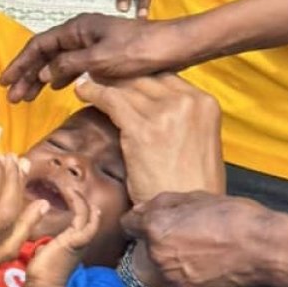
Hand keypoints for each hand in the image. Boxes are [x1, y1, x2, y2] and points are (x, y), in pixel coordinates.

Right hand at [0, 13, 183, 102]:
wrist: (174, 48)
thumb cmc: (138, 50)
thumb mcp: (100, 59)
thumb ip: (69, 66)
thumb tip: (43, 74)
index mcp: (77, 29)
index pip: (38, 46)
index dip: (20, 64)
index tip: (5, 82)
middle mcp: (81, 34)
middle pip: (45, 54)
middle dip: (27, 75)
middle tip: (13, 97)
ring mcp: (92, 44)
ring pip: (58, 62)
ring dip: (41, 79)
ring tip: (27, 97)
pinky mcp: (103, 56)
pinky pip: (72, 67)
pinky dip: (60, 78)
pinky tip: (55, 89)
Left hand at [26, 191, 97, 285]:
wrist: (44, 282)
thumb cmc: (43, 269)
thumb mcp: (48, 248)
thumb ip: (50, 239)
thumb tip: (42, 233)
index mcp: (76, 242)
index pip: (84, 222)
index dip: (82, 209)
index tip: (74, 196)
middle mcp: (82, 240)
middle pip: (90, 217)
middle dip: (84, 202)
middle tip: (74, 188)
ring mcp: (81, 240)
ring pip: (88, 216)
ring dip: (81, 201)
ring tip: (72, 189)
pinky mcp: (77, 240)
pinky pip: (86, 221)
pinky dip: (82, 207)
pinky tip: (75, 196)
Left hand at [75, 73, 223, 204]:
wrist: (184, 211)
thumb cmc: (188, 184)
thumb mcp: (196, 140)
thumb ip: (179, 116)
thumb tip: (149, 101)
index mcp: (205, 103)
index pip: (165, 76)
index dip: (138, 76)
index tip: (120, 76)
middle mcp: (189, 101)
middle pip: (144, 78)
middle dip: (119, 78)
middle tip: (98, 75)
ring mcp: (166, 113)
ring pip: (125, 87)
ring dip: (103, 84)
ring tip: (86, 82)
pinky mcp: (142, 128)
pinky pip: (111, 100)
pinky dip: (93, 93)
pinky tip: (82, 92)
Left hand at [121, 191, 272, 286]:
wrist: (262, 246)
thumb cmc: (231, 216)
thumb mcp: (192, 196)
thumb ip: (159, 203)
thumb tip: (141, 209)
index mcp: (155, 226)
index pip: (127, 224)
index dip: (138, 219)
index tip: (146, 220)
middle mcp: (157, 253)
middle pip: (145, 243)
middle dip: (157, 237)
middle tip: (183, 230)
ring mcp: (171, 274)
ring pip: (161, 261)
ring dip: (171, 255)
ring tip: (198, 245)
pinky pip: (177, 277)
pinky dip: (186, 271)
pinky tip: (205, 261)